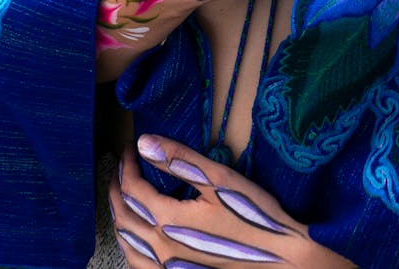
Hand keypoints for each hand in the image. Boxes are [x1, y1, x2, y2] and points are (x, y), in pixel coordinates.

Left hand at [109, 134, 355, 267]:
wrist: (282, 260)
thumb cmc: (252, 214)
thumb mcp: (218, 179)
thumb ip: (178, 160)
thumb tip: (143, 142)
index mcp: (167, 220)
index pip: (132, 187)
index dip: (127, 163)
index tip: (131, 145)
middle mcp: (160, 249)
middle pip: (124, 216)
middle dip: (116, 187)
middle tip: (120, 166)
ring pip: (127, 243)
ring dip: (119, 216)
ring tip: (121, 197)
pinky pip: (139, 265)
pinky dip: (130, 245)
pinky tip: (137, 237)